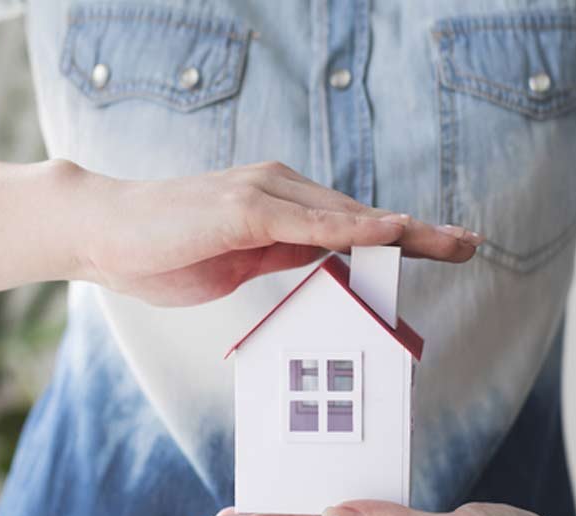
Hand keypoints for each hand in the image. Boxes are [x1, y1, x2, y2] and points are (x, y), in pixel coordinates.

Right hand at [70, 161, 481, 305]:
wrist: (104, 233)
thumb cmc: (164, 249)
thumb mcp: (240, 260)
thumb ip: (284, 256)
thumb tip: (328, 265)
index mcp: (279, 206)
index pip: (352, 224)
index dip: (403, 234)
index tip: (447, 244)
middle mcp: (279, 190)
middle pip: (362, 215)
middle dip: (420, 233)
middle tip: (470, 243)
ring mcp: (263, 196)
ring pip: (346, 216)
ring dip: (402, 230)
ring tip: (450, 241)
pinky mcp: (243, 209)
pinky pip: (309, 223)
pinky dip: (353, 228)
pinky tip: (390, 232)